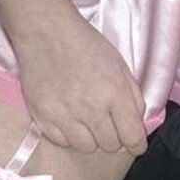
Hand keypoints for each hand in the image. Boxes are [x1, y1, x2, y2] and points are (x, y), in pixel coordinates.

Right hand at [14, 8, 147, 154]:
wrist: (46, 31)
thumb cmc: (85, 43)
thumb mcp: (120, 64)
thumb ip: (132, 95)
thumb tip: (135, 121)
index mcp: (114, 93)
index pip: (132, 137)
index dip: (137, 145)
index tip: (135, 144)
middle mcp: (91, 109)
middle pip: (110, 146)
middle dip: (114, 138)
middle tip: (108, 123)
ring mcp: (64, 115)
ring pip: (86, 148)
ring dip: (91, 139)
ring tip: (87, 121)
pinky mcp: (42, 117)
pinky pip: (62, 142)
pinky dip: (69, 135)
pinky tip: (69, 118)